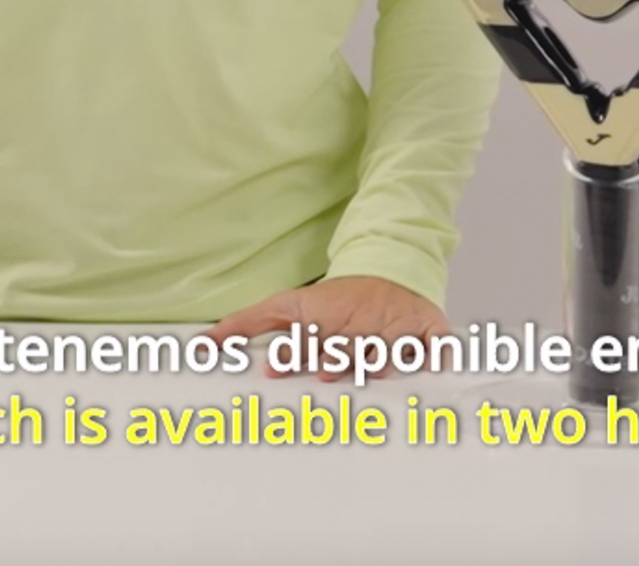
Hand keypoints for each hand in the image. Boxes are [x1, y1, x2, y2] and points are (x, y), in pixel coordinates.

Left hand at [203, 276, 447, 380]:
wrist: (389, 266)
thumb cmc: (335, 297)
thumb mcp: (288, 303)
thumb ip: (246, 324)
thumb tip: (202, 343)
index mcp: (328, 322)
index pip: (311, 343)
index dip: (297, 354)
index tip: (279, 366)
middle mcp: (362, 329)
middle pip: (348, 352)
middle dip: (337, 360)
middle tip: (326, 372)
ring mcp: (397, 330)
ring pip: (388, 352)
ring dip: (379, 362)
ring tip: (371, 370)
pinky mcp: (429, 329)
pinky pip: (436, 345)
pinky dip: (435, 354)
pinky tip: (431, 365)